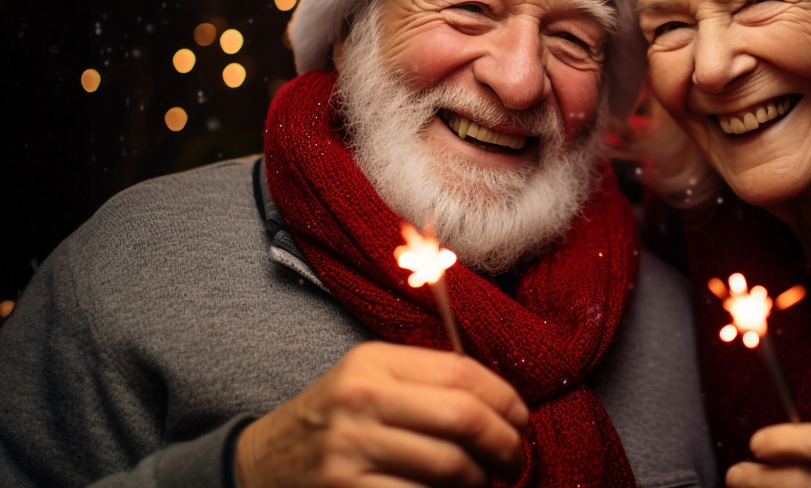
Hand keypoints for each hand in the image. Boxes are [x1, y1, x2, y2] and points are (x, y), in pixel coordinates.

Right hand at [235, 341, 528, 487]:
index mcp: (373, 363)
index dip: (505, 398)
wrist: (260, 465)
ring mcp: (352, 449)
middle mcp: (362, 400)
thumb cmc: (332, 422)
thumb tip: (502, 403)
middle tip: (516, 459)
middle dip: (504, 443)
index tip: (521, 419)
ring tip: (485, 482)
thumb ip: (424, 382)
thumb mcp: (368, 382)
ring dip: (482, 481)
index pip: (461, 372)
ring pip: (450, 466)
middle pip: (463, 418)